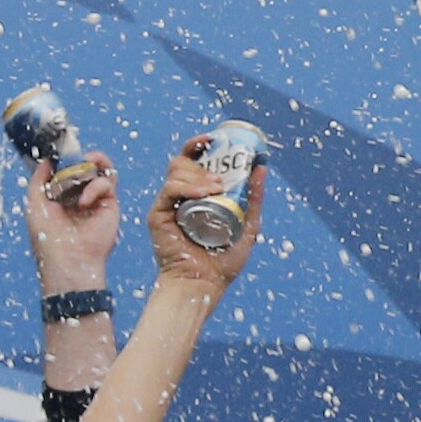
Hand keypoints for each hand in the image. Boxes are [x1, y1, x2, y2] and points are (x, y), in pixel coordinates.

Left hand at [26, 150, 120, 293]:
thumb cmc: (49, 238)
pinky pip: (107, 182)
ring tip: (88, 162)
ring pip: (101, 170)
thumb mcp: (35, 206)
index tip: (60, 151)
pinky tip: (85, 202)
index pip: (65, 170)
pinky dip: (96, 186)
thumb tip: (46, 160)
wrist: (69, 259)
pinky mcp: (110, 203)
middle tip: (76, 155)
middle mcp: (78, 196)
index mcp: (60, 197)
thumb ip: (38, 181)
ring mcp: (95, 199)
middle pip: (85, 166)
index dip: (65, 160)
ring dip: (94, 162)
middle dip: (80, 157)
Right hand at [144, 138, 260, 289]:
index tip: (214, 138)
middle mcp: (180, 196)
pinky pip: (169, 190)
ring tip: (218, 188)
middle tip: (222, 177)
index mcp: (198, 195)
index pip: (193, 161)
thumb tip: (262, 166)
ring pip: (176, 172)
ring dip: (199, 176)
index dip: (199, 144)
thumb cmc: (224, 259)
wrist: (204, 283)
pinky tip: (204, 193)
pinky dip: (186, 187)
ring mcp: (168, 205)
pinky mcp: (158, 215)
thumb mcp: (248, 224)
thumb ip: (254, 197)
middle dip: (201, 159)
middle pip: (183, 162)